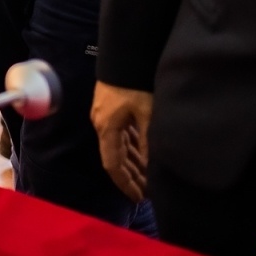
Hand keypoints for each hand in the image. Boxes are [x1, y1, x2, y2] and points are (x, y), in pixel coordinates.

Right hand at [91, 81, 151, 202]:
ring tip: (149, 178)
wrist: (123, 56)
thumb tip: (153, 167)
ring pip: (119, 147)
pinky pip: (121, 135)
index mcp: (107, 129)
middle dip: (132, 177)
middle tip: (148, 193)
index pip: (113, 165)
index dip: (125, 184)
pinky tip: (144, 154)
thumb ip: (148, 141)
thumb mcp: (147, 114)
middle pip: (115, 158)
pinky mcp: (111, 109)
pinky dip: (132, 148)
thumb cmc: (134, 84)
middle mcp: (102, 125)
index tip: (138, 199)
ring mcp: (105, 117)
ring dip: (133, 163)